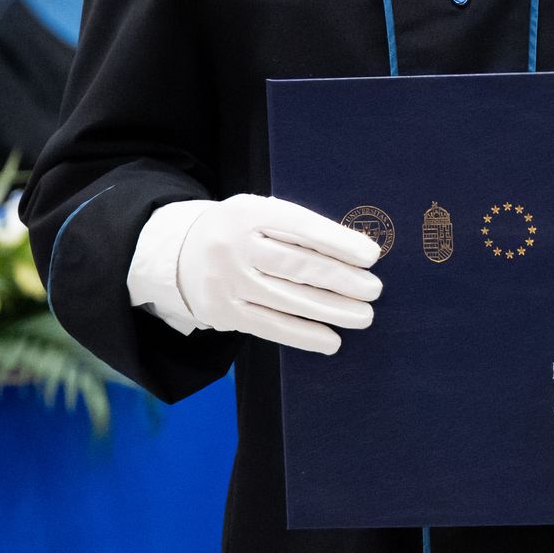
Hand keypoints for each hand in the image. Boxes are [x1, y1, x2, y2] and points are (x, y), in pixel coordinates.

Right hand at [174, 194, 382, 354]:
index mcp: (247, 212)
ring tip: (364, 316)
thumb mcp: (259, 213)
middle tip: (374, 289)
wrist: (179, 254)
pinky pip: (270, 327)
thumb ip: (296, 228)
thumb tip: (353, 252)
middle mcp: (234, 246)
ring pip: (288, 300)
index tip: (371, 256)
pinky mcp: (223, 313)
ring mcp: (226, 282)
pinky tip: (332, 339)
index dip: (337, 241)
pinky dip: (304, 335)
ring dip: (332, 311)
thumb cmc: (239, 231)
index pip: (299, 226)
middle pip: (296, 266)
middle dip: (341, 279)